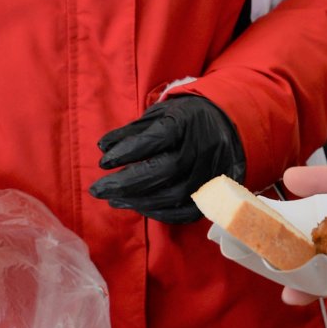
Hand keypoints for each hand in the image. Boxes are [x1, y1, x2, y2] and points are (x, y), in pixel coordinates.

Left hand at [91, 95, 244, 223]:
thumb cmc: (186, 119)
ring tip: (113, 199)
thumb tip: (103, 148)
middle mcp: (205, 147)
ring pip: (175, 195)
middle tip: (98, 189)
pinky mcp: (217, 193)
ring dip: (139, 201)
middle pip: (166, 171)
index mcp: (189, 121)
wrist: (228, 125)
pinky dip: (159, 212)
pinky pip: (187, 211)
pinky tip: (139, 206)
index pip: (157, 139)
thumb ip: (132, 132)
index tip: (103, 162)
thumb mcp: (159, 114)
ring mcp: (214, 172)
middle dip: (127, 183)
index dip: (128, 152)